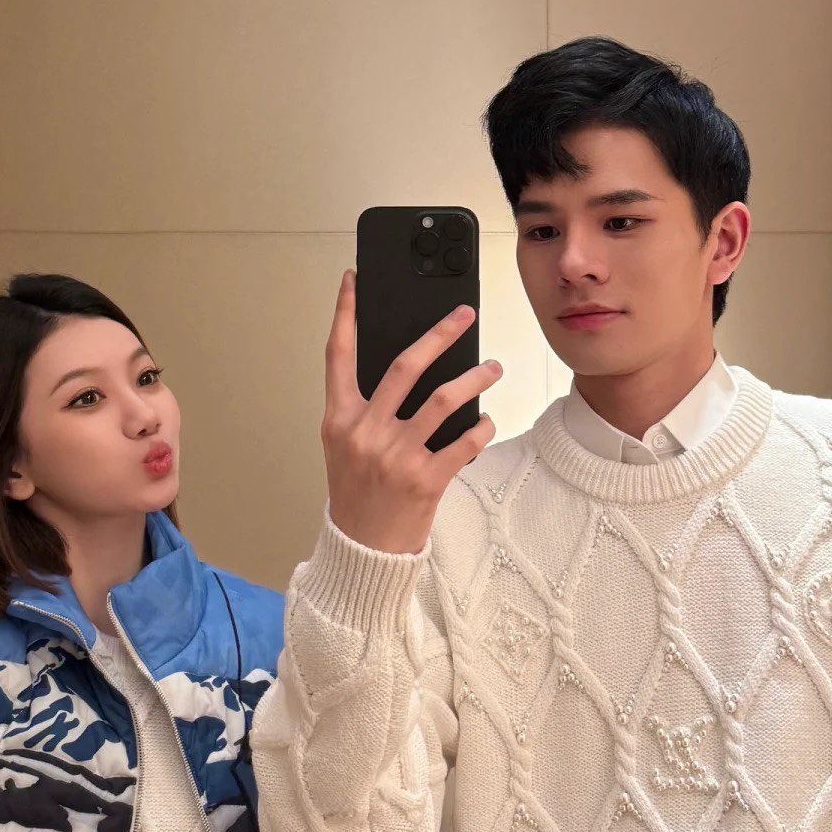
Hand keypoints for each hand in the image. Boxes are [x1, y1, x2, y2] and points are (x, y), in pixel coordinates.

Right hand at [322, 268, 502, 553]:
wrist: (362, 551)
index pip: (338, 355)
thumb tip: (410, 369)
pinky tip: (486, 421)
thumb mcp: (345, 448)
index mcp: (339, 420)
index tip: (354, 280)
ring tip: (493, 368)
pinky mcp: (425, 480)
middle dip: (440, 333)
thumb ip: (364, 410)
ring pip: (444, 399)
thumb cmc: (358, 496)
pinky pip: (464, 442)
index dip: (344, 313)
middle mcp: (365, 433)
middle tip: (465, 314)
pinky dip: (481, 428)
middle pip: (406, 365)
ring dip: (475, 377)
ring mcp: (395, 457)